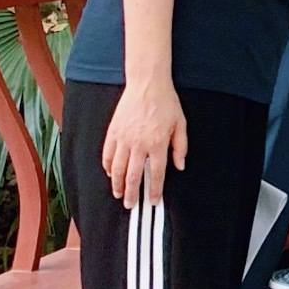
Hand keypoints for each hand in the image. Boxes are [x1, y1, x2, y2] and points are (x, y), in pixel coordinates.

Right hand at [101, 77, 187, 207]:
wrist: (147, 84)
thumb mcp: (180, 124)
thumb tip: (180, 166)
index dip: (155, 190)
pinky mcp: (113, 132)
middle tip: (130, 205)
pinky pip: (107, 155)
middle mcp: (139, 144)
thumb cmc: (166, 103)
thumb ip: (180, 147)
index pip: (157, 174)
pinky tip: (110, 174)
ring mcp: (124, 139)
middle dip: (132, 194)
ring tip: (118, 194)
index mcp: (158, 144)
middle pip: (134, 176)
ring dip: (117, 185)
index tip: (153, 201)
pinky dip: (107, 167)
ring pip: (117, 169)